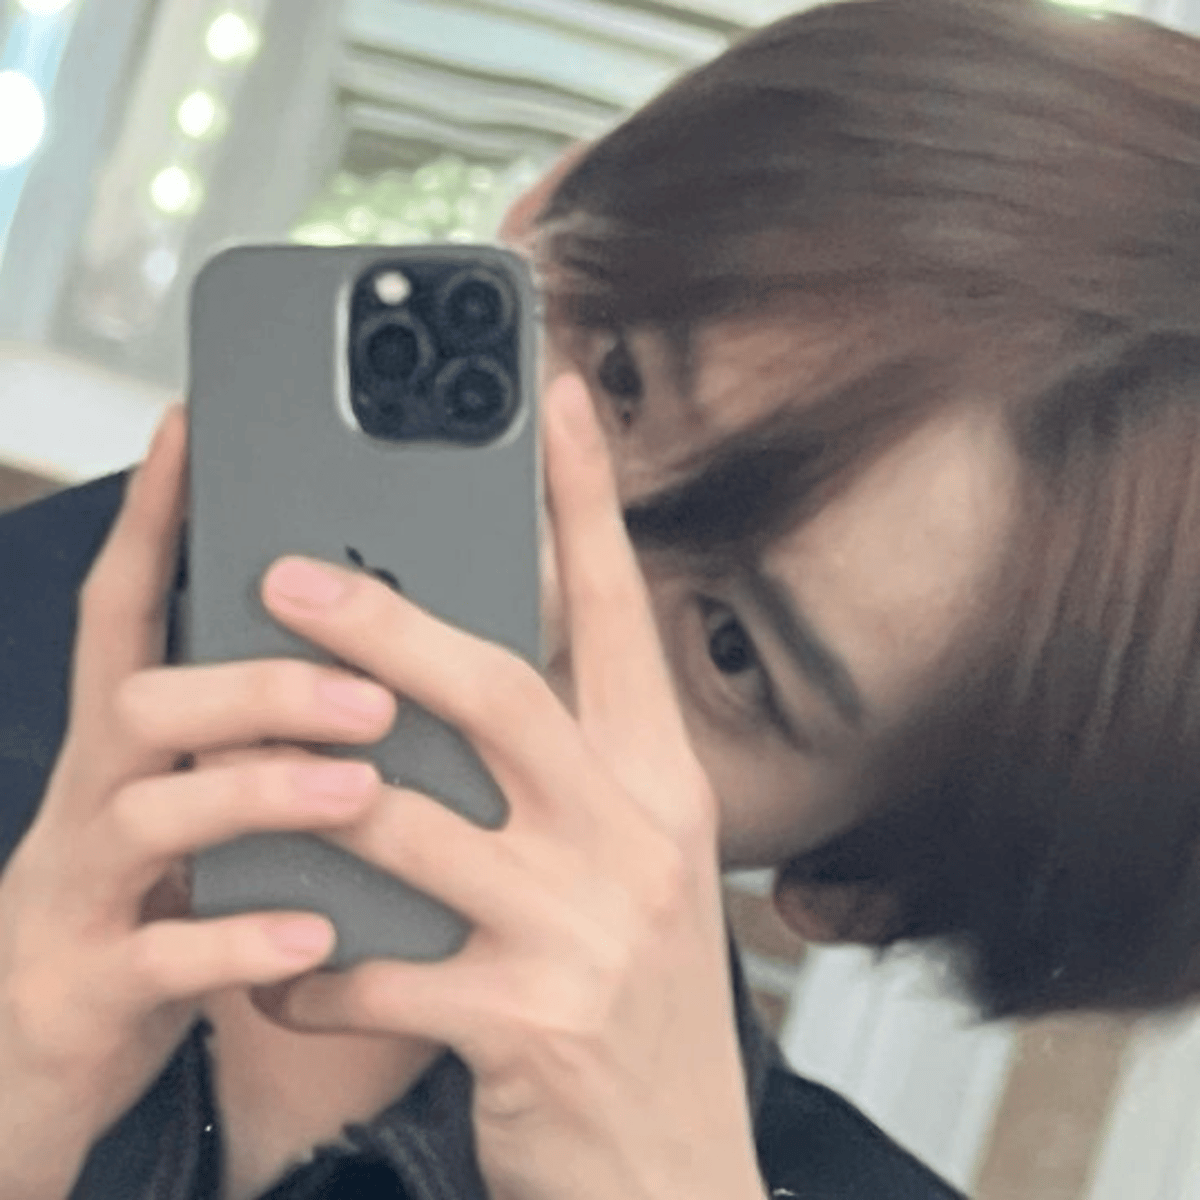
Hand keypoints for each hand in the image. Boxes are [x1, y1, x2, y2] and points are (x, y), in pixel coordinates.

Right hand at [0, 406, 397, 1171]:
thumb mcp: (185, 805)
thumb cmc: (146, 898)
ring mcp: (80, 892)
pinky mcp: (89, 985)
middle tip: (371, 688)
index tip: (190, 432)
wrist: (40, 1051)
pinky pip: (162, 957)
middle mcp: (92, 800)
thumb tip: (365, 663)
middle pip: (146, 703)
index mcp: (124, 749)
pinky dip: (242, 941)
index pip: (122, 609)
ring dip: (260, 791)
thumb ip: (248, 740)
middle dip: (257, 683)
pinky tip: (318, 934)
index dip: (151, 520)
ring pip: (151, 815)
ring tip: (360, 788)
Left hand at [250, 375, 767, 1199]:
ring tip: (239, 772)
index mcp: (662, 787)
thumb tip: (458, 686)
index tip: (557, 403)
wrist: (673, 1175)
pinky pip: (374, 970)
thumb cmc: (636, 1005)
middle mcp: (632, 839)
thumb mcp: (630, 871)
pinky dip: (306, 966)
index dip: (588, 501)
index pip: (626, 614)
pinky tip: (278, 971)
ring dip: (304, 798)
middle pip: (496, 690)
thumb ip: (567, 778)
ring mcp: (580, 930)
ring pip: (408, 822)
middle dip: (383, 623)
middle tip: (287, 571)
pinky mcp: (522, 1021)